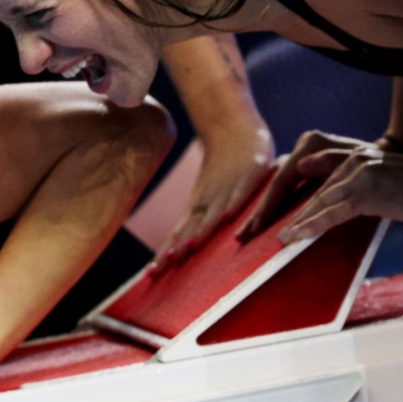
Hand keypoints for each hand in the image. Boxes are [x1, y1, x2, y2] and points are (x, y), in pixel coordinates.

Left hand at [155, 118, 273, 264]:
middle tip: (162, 268)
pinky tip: (228, 217)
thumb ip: (200, 219)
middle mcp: (209, 200)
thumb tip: (186, 245)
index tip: (152, 274)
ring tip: (189, 247)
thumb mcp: (207, 195)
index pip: (178, 234)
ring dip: (202, 230)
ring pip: (213, 212)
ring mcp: (228, 187)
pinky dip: (234, 203)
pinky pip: (242, 191)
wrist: (233, 126)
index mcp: (198, 206)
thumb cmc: (222, 166)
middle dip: (176, 248)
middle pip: (190, 228)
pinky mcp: (251, 174)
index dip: (166, 253)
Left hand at [249, 130, 402, 243]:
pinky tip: (292, 237)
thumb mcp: (379, 183)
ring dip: (291, 222)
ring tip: (268, 239)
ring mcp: (359, 172)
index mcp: (351, 156)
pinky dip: (310, 225)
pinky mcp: (368, 190)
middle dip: (277, 211)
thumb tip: (325, 209)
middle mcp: (352, 159)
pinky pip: (333, 211)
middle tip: (251, 232)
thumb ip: (351, 190)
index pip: (308, 178)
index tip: (263, 218)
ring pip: (316, 201)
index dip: (283, 199)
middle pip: (306, 188)